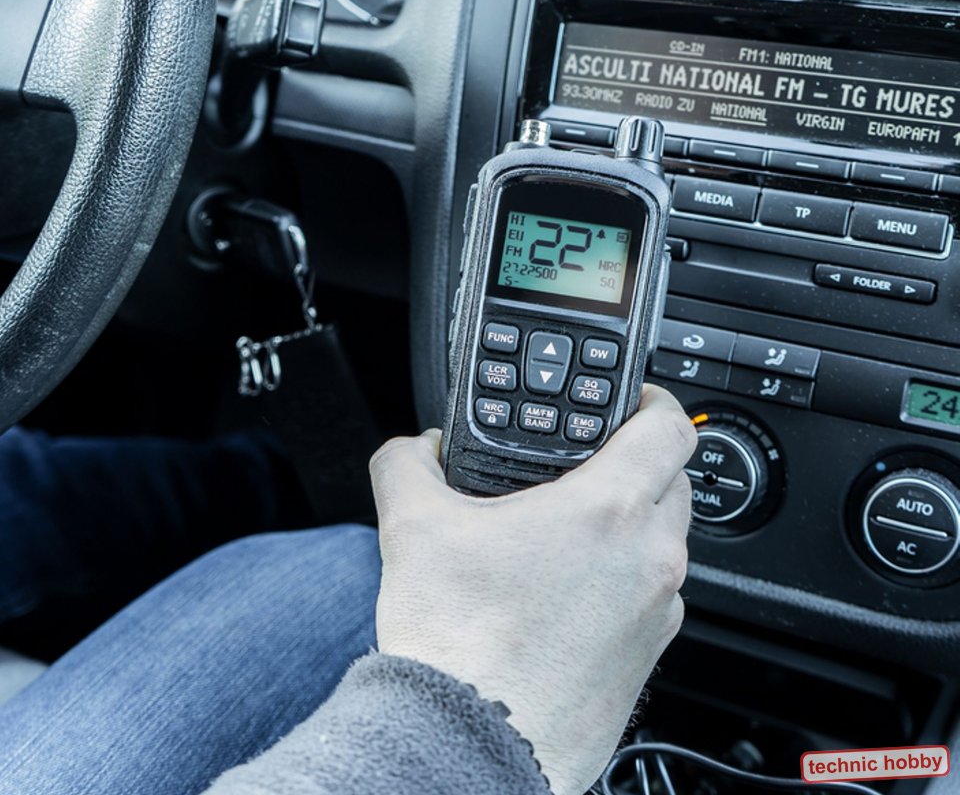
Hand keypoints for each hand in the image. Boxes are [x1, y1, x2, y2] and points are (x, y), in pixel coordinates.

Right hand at [371, 385, 696, 794]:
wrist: (470, 746)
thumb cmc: (457, 647)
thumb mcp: (413, 528)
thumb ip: (410, 464)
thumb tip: (416, 449)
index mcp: (606, 511)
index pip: (669, 427)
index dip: (653, 400)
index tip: (634, 401)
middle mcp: (648, 559)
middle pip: (671, 480)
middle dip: (635, 463)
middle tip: (585, 468)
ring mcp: (657, 612)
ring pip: (665, 540)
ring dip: (629, 524)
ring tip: (566, 535)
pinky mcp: (649, 656)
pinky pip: (654, 594)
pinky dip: (625, 579)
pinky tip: (568, 593)